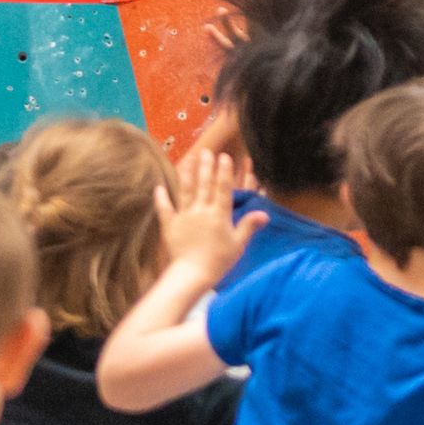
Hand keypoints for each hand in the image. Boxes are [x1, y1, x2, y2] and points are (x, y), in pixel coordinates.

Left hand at [158, 146, 265, 282]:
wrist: (192, 274)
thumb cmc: (219, 261)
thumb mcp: (239, 244)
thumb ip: (249, 226)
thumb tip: (265, 213)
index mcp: (219, 214)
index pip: (223, 188)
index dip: (224, 172)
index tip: (224, 157)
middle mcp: (201, 211)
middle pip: (204, 185)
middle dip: (206, 167)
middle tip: (206, 151)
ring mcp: (184, 216)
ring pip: (186, 191)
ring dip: (187, 174)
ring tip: (188, 159)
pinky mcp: (170, 225)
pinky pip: (165, 209)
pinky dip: (161, 198)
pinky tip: (159, 188)